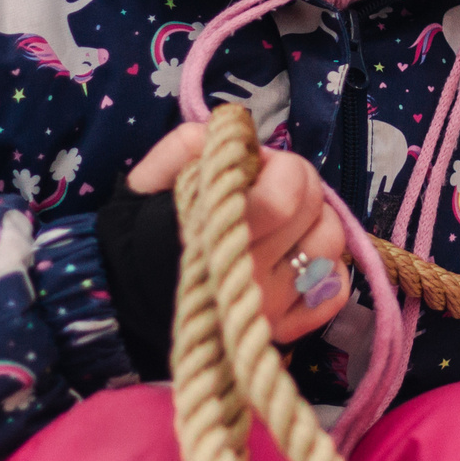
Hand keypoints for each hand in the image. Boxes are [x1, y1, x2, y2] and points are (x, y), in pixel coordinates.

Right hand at [127, 124, 353, 343]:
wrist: (124, 298)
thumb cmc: (138, 232)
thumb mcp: (149, 179)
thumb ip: (188, 147)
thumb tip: (234, 131)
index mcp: (216, 236)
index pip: (286, 195)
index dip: (279, 166)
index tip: (255, 164)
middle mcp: (248, 278)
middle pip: (314, 212)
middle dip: (299, 183)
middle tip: (269, 184)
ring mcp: (269, 309)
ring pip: (330, 244)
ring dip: (314, 220)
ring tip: (283, 220)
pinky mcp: (284, 329)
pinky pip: (335, 290)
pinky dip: (324, 268)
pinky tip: (294, 256)